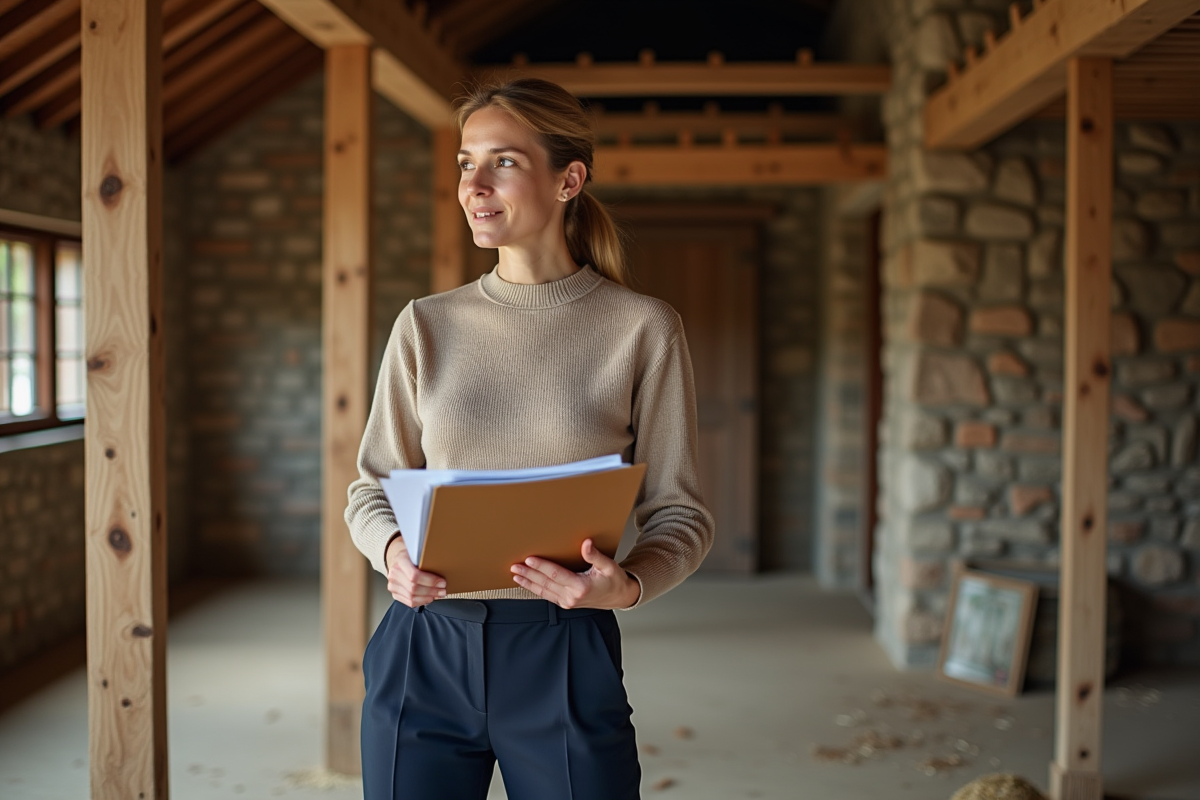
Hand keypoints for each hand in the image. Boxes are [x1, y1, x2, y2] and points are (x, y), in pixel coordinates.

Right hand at [386, 536, 445, 606]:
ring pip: (412, 597)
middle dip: (432, 590)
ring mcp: (392, 585)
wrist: (400, 560)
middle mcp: (394, 573)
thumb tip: (444, 563)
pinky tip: (429, 597)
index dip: (430, 581)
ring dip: (428, 597)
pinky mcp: (395, 594)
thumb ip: (428, 557)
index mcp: (400, 560)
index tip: (442, 582)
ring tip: (438, 594)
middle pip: (414, 588)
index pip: (414, 575)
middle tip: (443, 590)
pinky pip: (409, 602)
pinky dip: (422, 601)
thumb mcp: (419, 552)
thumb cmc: (412, 556)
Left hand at [511, 539, 639, 609]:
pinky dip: (535, 589)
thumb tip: (586, 543)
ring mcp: (567, 601)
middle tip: (514, 566)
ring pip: (543, 591)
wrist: (619, 597)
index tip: (529, 559)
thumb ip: (595, 556)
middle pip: (545, 583)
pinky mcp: (565, 603)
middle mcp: (572, 596)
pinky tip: (527, 583)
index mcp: (581, 587)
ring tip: (516, 574)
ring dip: (528, 582)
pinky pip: (547, 595)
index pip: (556, 575)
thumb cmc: (614, 581)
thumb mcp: (609, 566)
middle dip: (528, 574)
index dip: (541, 566)